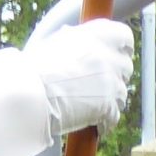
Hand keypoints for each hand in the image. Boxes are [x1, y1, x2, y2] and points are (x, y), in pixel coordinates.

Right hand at [27, 18, 133, 139]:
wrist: (29, 92)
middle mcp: (108, 56)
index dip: (121, 46)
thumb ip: (73, 39)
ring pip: (122, 92)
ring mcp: (111, 82)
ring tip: (91, 103)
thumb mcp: (55, 42)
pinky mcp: (109, 106)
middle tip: (99, 82)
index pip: (124, 35)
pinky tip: (92, 121)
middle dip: (115, 74)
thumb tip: (72, 34)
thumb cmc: (35, 67)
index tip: (118, 53)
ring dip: (110, 98)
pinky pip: (114, 115)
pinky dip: (105, 120)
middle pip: (126, 65)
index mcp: (97, 35)